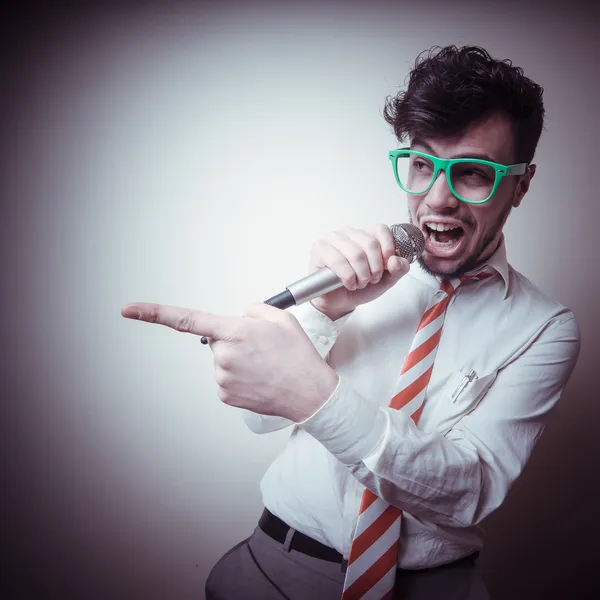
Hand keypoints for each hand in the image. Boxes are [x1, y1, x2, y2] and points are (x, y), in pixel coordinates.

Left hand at [121, 302, 338, 421]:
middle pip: (216, 340)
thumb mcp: (281, 319)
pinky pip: (225, 378)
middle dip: (233, 340)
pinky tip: (259, 378)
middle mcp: (224, 356)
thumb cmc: (298, 357)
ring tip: (264, 364)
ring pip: (221, 360)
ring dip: (238, 359)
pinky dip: (239, 376)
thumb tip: (238, 317)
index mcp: (235, 332)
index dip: (155, 313)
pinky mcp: (225, 395)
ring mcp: (223, 378)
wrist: (310, 393)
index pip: (188, 320)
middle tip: (261, 347)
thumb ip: (254, 310)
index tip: (129, 309)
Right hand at [308, 224, 409, 320]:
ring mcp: (332, 239)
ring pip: (355, 253)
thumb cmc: (360, 287)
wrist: (339, 302)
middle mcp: (349, 233)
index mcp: (366, 234)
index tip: (387, 266)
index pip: (380, 230)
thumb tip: (396, 261)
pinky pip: (338, 261)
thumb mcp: (386, 280)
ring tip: (359, 283)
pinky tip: (348, 283)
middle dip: (375, 267)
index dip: (388, 249)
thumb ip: (398, 270)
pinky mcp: (319, 250)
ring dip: (361, 274)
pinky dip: (348, 277)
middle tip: (371, 279)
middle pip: (370, 243)